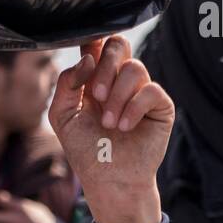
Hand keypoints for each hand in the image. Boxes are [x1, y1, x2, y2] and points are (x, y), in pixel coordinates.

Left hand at [48, 35, 172, 222]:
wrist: (108, 179)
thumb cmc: (85, 149)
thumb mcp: (62, 115)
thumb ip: (67, 84)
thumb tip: (88, 58)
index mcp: (95, 78)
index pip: (97, 44)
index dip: (93, 42)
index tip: (87, 59)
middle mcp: (119, 80)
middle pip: (119, 44)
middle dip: (106, 68)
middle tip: (96, 96)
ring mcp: (140, 91)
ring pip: (134, 68)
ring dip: (117, 96)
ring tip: (109, 123)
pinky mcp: (160, 106)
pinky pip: (151, 90)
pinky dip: (133, 108)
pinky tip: (125, 127)